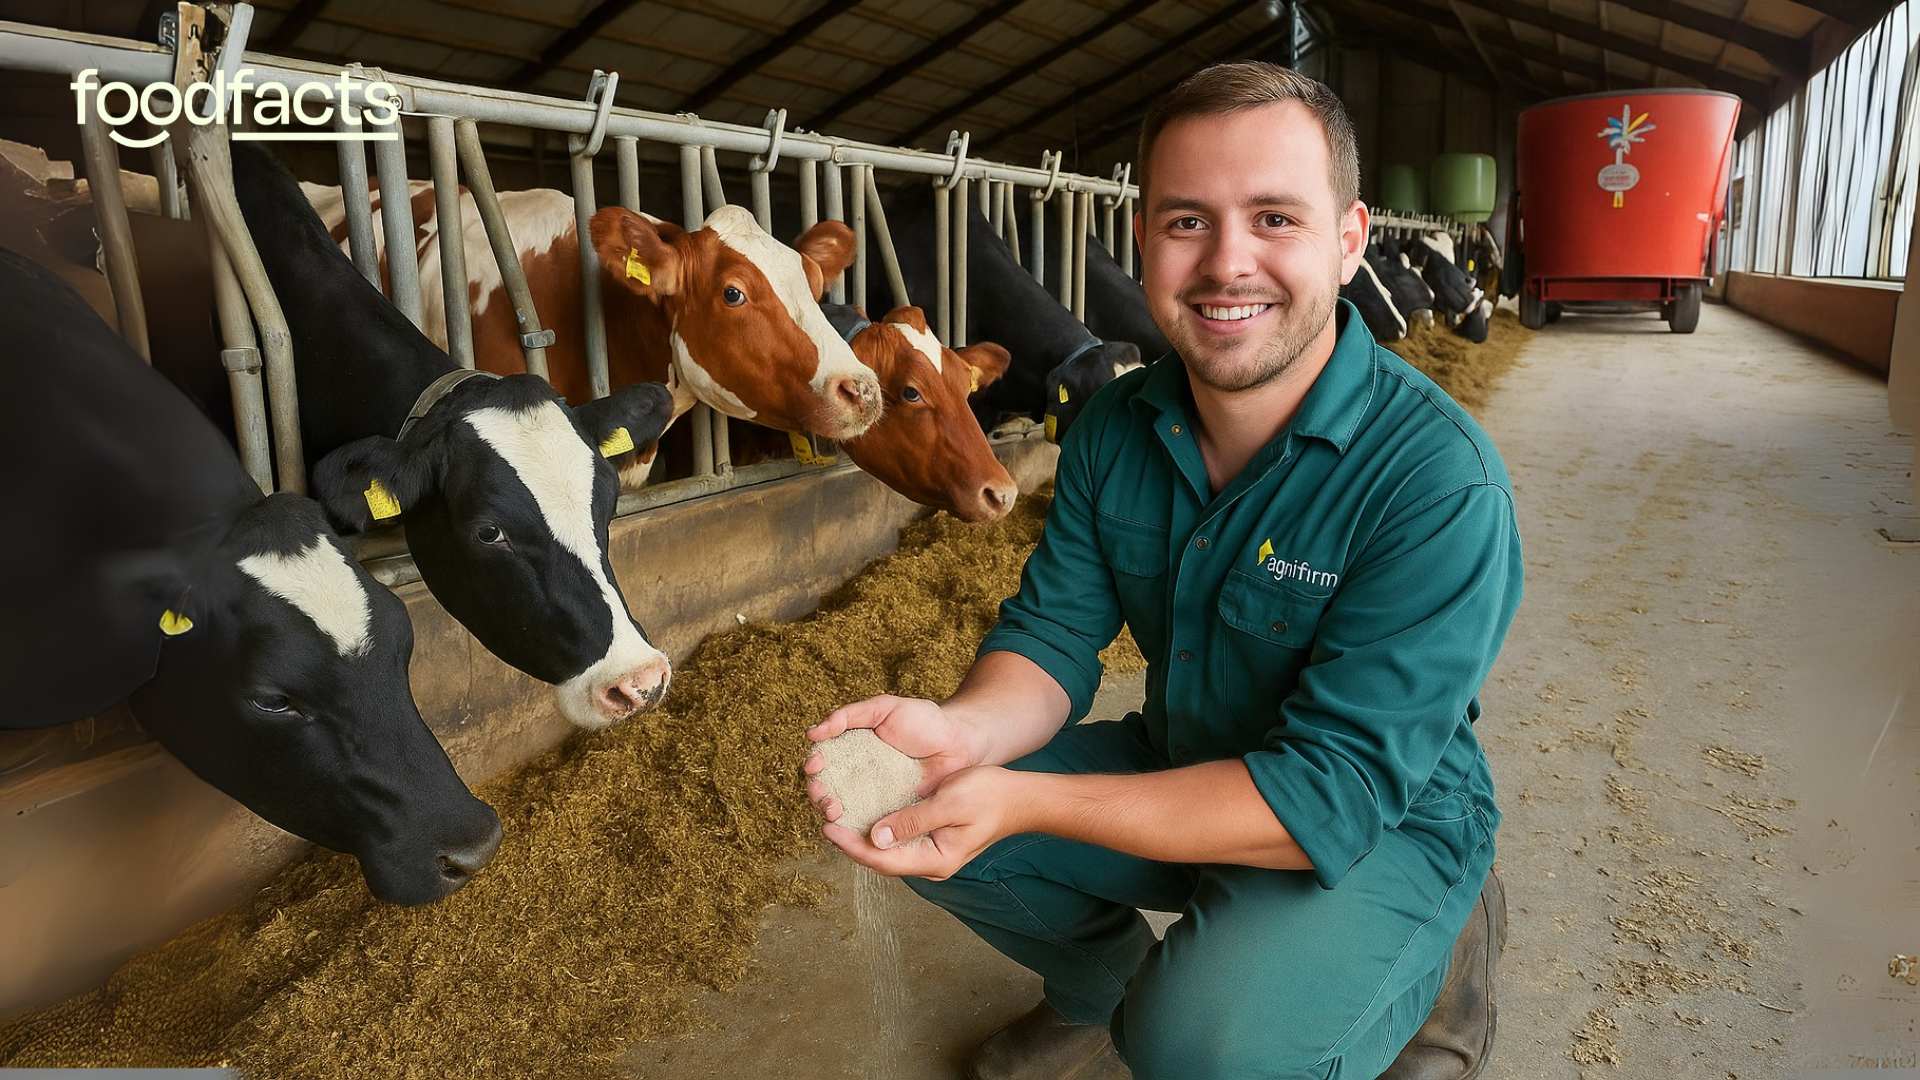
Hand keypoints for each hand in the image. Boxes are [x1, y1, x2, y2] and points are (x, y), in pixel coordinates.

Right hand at [803, 694, 983, 824]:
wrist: (960, 743)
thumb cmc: (924, 720)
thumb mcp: (883, 708)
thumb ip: (849, 715)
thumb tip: (812, 734)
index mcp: (852, 749)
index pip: (823, 761)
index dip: (814, 765)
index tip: (815, 765)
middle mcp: (858, 775)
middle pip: (827, 788)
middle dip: (818, 793)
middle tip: (823, 793)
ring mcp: (873, 797)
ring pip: (843, 809)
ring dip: (830, 812)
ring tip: (834, 810)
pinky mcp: (890, 815)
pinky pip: (868, 824)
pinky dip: (854, 828)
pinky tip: (849, 827)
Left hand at [822, 765, 1034, 879]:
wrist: (1020, 798)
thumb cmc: (989, 796)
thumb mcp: (949, 802)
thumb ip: (912, 820)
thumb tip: (875, 837)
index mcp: (935, 860)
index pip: (882, 860)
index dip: (851, 845)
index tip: (827, 827)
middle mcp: (930, 863)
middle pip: (879, 858)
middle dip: (850, 841)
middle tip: (824, 819)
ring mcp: (931, 854)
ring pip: (886, 849)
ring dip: (861, 834)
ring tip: (836, 815)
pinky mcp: (931, 840)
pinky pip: (897, 838)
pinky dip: (877, 826)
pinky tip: (862, 810)